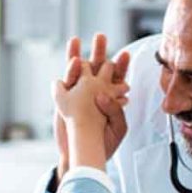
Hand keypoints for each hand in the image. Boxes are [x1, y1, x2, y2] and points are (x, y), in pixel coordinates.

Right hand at [55, 33, 130, 178]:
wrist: (85, 157)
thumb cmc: (103, 143)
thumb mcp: (118, 128)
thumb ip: (116, 111)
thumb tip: (103, 95)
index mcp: (110, 98)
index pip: (116, 77)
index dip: (121, 66)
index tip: (126, 54)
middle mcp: (93, 93)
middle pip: (97, 68)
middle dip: (99, 52)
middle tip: (100, 36)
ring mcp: (78, 96)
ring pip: (78, 71)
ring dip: (78, 54)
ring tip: (77, 39)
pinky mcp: (65, 101)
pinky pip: (66, 83)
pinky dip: (69, 71)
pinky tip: (72, 60)